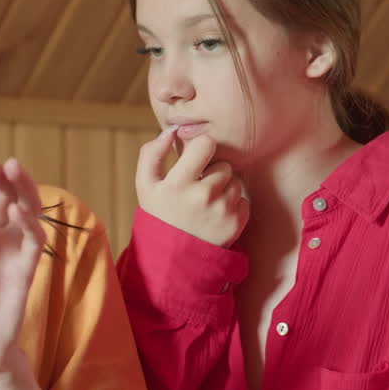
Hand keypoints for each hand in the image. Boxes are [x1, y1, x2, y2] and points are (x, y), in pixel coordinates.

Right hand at [136, 127, 247, 246]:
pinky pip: (243, 200)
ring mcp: (221, 211)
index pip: (206, 144)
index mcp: (179, 183)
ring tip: (206, 202)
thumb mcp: (145, 184)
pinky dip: (233, 205)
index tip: (195, 159)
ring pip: (235, 181)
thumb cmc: (159, 215)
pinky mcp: (236, 224)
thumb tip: (172, 131)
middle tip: (198, 187)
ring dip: (224, 188)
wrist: (173, 258)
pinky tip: (215, 214)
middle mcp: (202, 196)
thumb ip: (151, 153)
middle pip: (223, 164)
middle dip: (212, 172)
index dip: (201, 149)